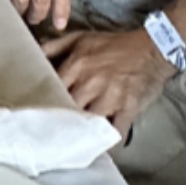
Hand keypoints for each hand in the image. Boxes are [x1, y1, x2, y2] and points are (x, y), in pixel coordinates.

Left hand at [40, 30, 175, 135]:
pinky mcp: (128, 108)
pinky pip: (115, 132)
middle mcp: (90, 83)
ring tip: (72, 144)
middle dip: (60, 121)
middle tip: (51, 133)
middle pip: (67, 109)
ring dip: (82, 133)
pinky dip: (108, 142)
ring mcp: (110, 97)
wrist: (153, 48)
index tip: (36, 114)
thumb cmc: (115, 45)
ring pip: (88, 123)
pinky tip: (100, 147)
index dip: (43, 102)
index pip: (51, 89)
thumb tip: (33, 53)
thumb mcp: (82, 38)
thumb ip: (55, 46)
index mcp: (76, 66)